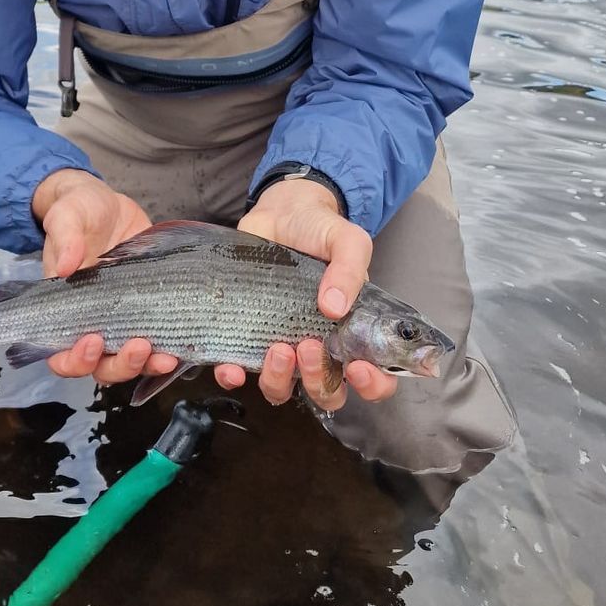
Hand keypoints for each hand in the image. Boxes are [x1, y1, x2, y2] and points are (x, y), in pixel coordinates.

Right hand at [31, 167, 178, 385]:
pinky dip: (172, 349)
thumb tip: (65, 265)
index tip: (93, 340)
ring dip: (148, 364)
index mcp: (67, 312)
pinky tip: (186, 346)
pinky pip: (161, 341)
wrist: (109, 206)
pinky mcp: (153, 312)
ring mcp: (126, 321)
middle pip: (103, 367)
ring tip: (167, 356)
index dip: (75, 359)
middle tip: (139, 346)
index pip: (62, 355)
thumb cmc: (79, 212)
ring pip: (133, 362)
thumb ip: (64, 237)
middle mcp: (95, 324)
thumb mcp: (68, 216)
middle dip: (121, 365)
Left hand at [220, 178, 397, 410]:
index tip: (358, 368)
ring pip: (283, 389)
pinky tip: (231, 366)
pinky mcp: (248, 335)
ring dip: (280, 380)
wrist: (279, 213)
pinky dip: (233, 376)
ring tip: (277, 348)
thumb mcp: (347, 241)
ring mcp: (282, 343)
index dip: (372, 385)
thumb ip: (351, 270)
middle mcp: (320, 346)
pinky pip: (239, 371)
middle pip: (327, 392)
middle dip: (319, 381)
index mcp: (353, 332)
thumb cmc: (320, 230)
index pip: (374, 378)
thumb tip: (333, 307)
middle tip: (310, 346)